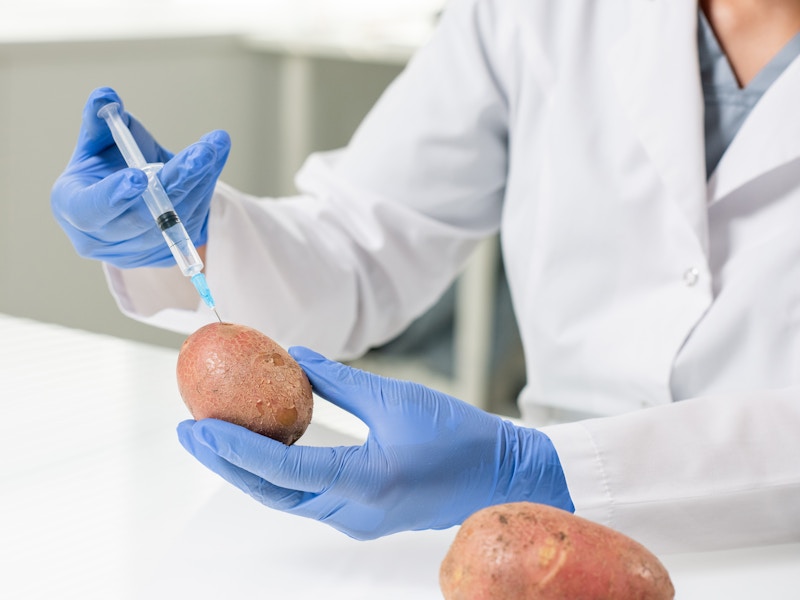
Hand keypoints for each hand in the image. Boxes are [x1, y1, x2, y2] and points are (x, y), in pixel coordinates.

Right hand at [51, 87, 230, 267]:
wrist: (127, 199)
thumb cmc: (106, 167)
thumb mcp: (98, 142)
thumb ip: (101, 122)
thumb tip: (106, 96)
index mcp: (75, 209)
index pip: (91, 209)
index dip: (114, 194)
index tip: (138, 176)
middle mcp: (105, 239)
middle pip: (145, 216)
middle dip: (176, 181)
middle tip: (202, 153)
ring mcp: (137, 252)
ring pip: (176, 218)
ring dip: (199, 181)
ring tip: (215, 146)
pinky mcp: (167, 254)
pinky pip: (193, 220)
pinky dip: (205, 188)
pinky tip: (215, 158)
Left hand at [177, 347, 573, 539]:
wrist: (500, 477)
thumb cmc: (460, 437)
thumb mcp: (398, 399)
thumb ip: (339, 382)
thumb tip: (294, 359)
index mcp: (366, 484)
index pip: (285, 470)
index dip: (236, 449)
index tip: (199, 428)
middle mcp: (355, 512)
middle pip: (273, 492)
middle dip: (227, 463)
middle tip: (191, 432)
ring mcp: (357, 520)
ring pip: (286, 498)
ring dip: (249, 470)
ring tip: (216, 438)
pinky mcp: (362, 515)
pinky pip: (307, 496)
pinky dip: (278, 473)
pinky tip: (264, 448)